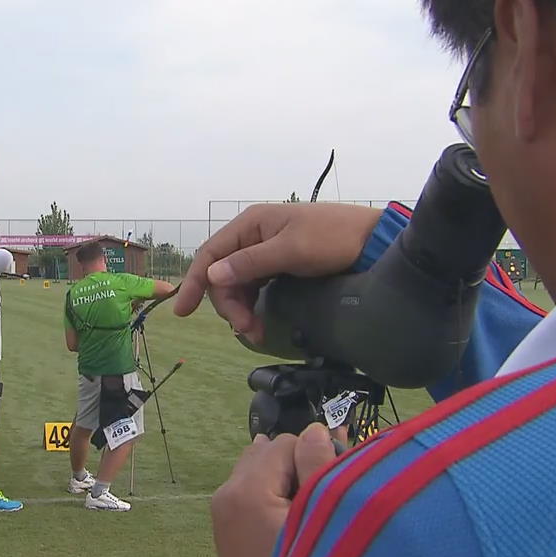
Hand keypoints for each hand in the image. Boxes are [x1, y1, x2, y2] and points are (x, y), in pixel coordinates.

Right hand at [172, 203, 381, 343]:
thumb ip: (250, 263)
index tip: (183, 312)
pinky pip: (254, 287)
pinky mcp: (278, 264)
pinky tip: (259, 321)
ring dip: (241, 309)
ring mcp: (265, 250)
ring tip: (256, 332)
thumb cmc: (333, 238)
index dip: (195, 283)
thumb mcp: (291, 250)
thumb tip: (214, 275)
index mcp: (250, 224)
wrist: (372, 240)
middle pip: (222, 274)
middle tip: (247, 330)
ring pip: (237, 284)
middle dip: (229, 304)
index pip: (210, 254)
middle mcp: (252, 235)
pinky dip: (252, 305)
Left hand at [210, 423, 337, 556]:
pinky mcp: (225, 525)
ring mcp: (222, 509)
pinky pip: (248, 487)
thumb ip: (318, 469)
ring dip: (284, 476)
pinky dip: (270, 490)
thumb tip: (315, 431)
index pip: (288, 442)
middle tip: (325, 490)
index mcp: (248, 489)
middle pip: (269, 451)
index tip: (336, 477)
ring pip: (257, 467)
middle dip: (299, 462)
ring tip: (307, 504)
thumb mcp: (317, 519)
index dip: (316, 454)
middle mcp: (227, 493)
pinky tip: (290, 513)